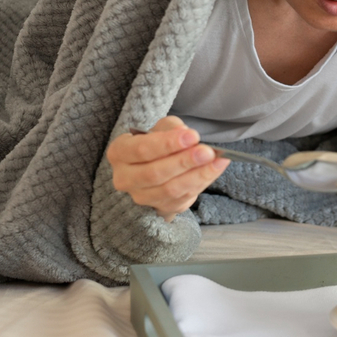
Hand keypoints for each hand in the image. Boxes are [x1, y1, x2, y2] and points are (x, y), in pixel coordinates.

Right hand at [105, 116, 229, 220]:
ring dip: (197, 175)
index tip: (193, 135)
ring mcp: (141, 197)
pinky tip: (215, 170)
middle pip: (154, 173)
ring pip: (170, 190)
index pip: (141, 149)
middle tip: (207, 151)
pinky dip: (202, 183)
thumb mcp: (161, 128)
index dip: (168, 144)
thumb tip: (184, 133)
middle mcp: (124, 178)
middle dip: (184, 162)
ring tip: (217, 161)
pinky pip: (182, 198)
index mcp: (119, 153)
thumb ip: (171, 127)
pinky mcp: (160, 208)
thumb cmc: (157, 143)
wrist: (157, 165)